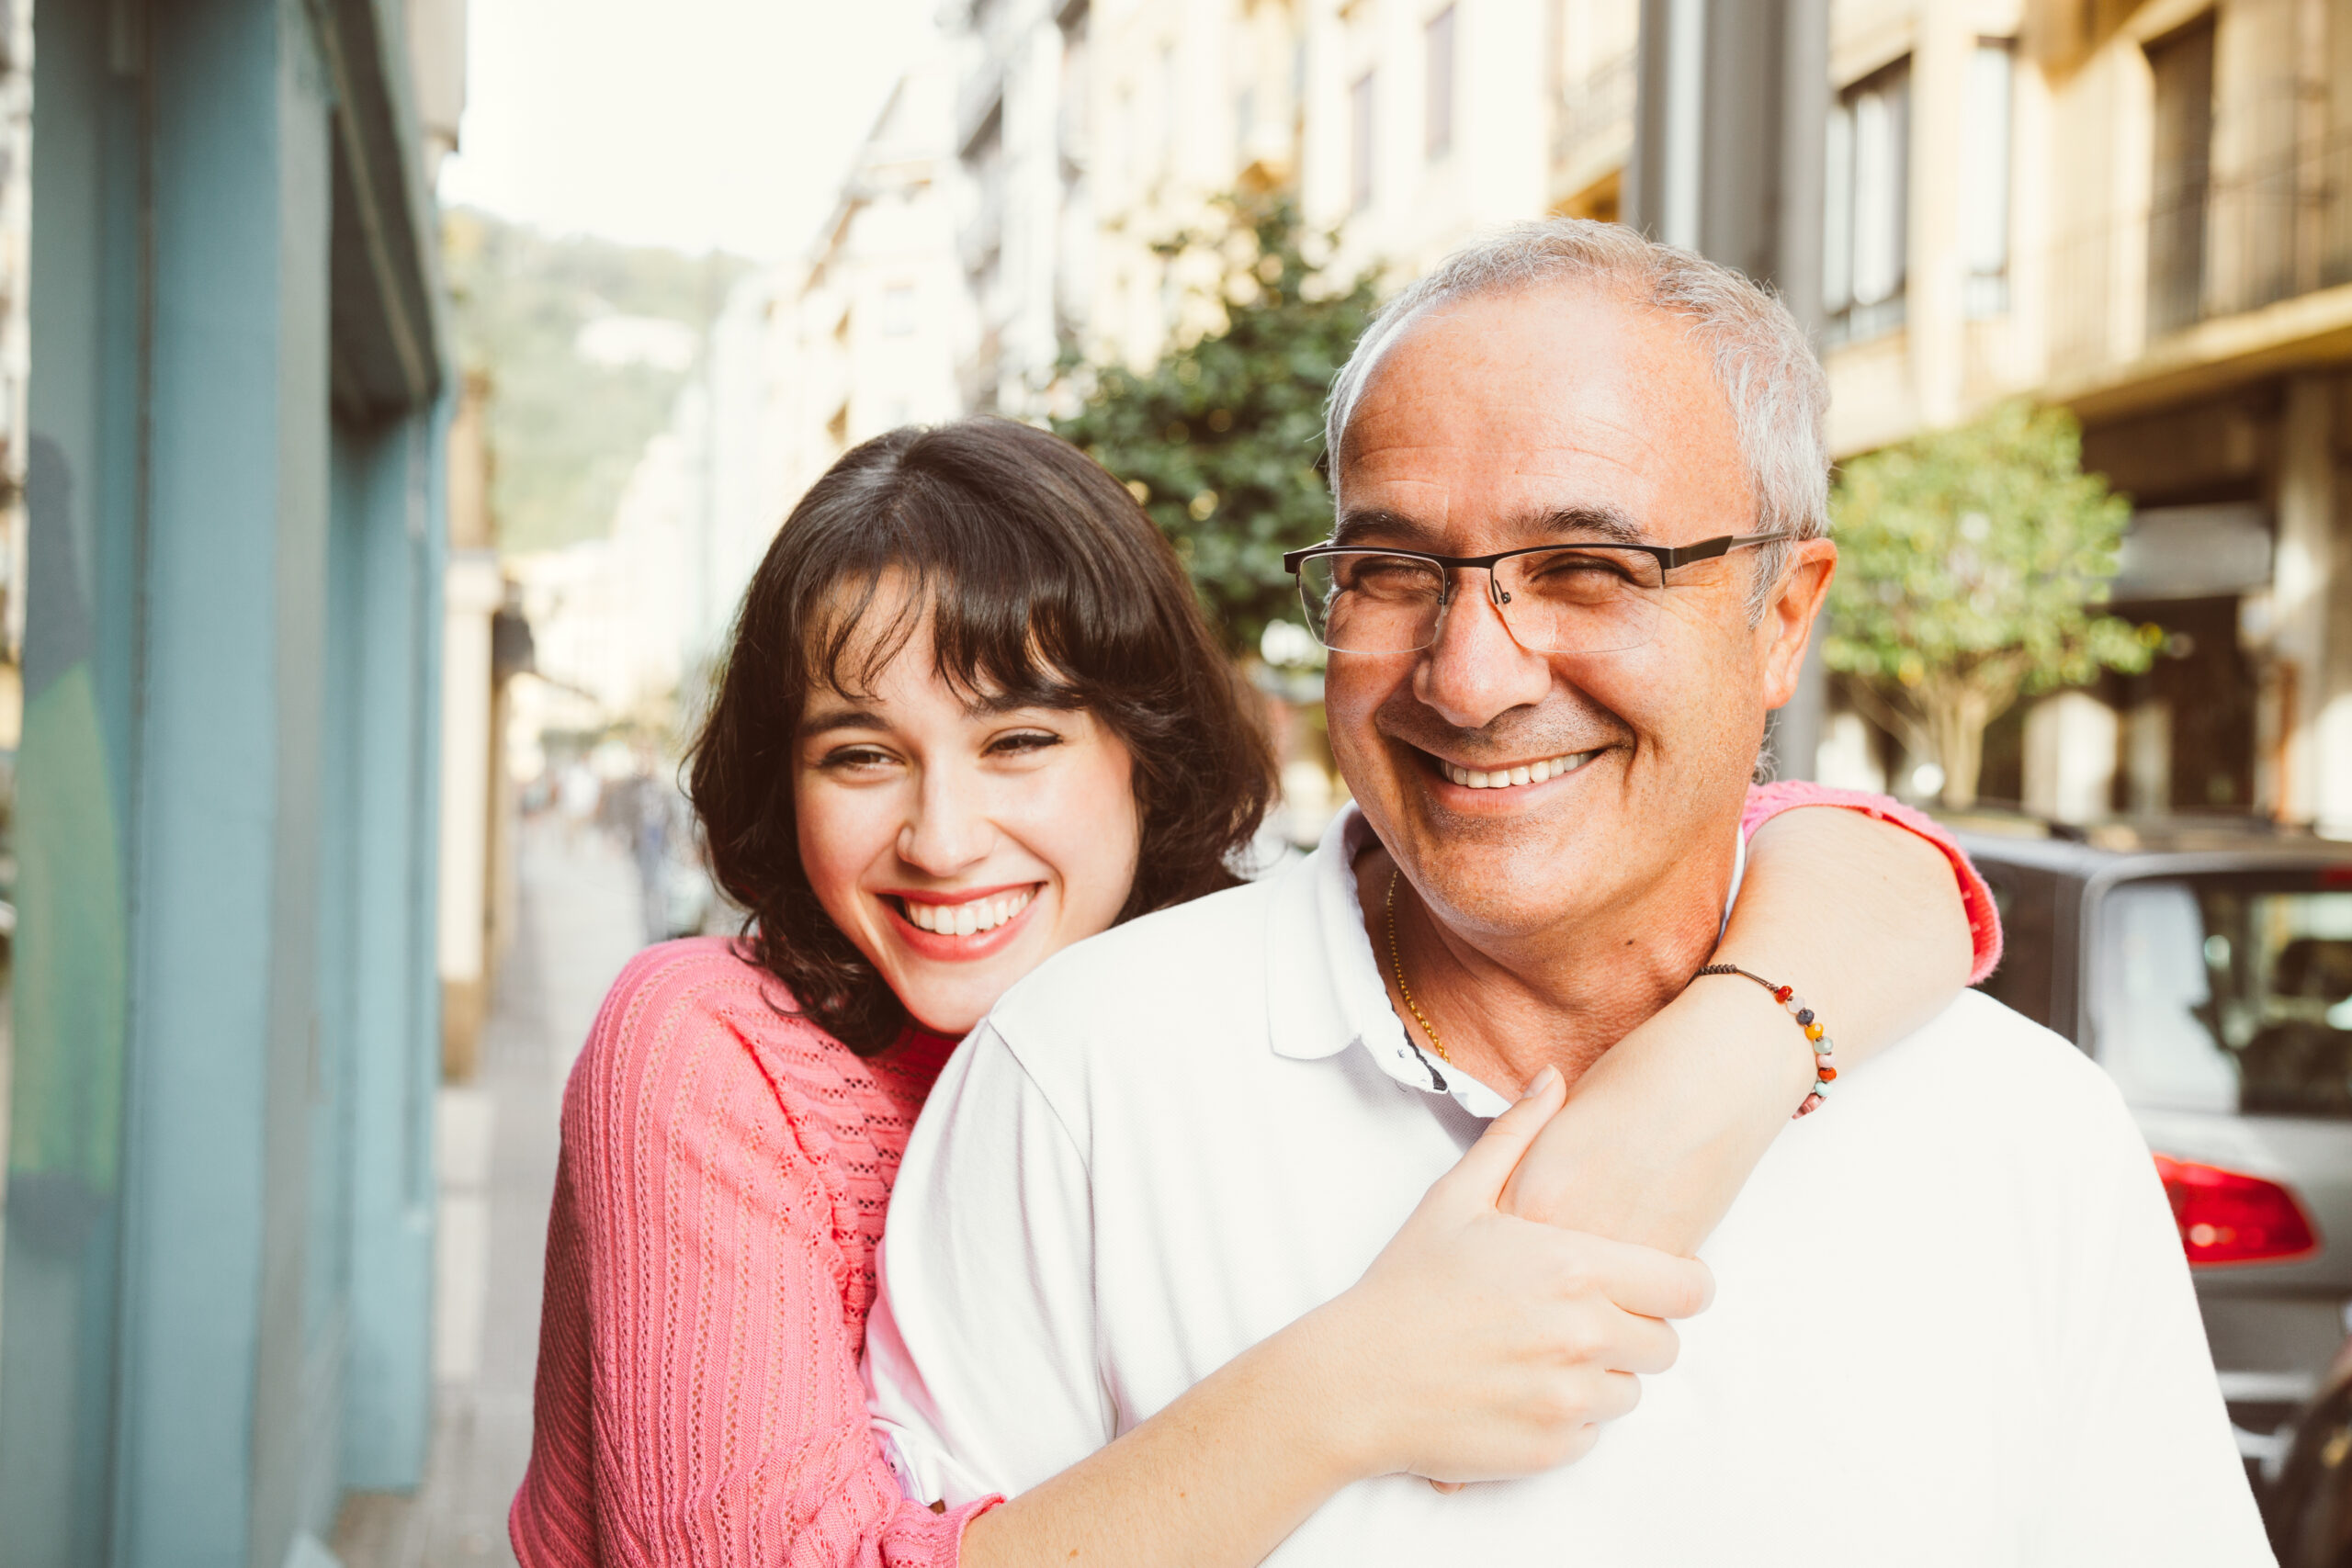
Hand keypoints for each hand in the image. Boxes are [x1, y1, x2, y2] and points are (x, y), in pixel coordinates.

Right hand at [1296, 1066, 1714, 1488]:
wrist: (1354, 1380)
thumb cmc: (1405, 1285)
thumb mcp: (1456, 1197)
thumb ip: (1517, 1135)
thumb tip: (1553, 1078)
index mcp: (1576, 1268)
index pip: (1689, 1287)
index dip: (1679, 1283)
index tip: (1653, 1281)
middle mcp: (1586, 1335)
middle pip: (1666, 1343)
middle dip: (1634, 1329)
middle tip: (1580, 1317)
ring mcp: (1572, 1398)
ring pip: (1631, 1390)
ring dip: (1602, 1374)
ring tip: (1540, 1352)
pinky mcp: (1554, 1448)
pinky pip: (1593, 1433)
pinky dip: (1567, 1415)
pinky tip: (1518, 1387)